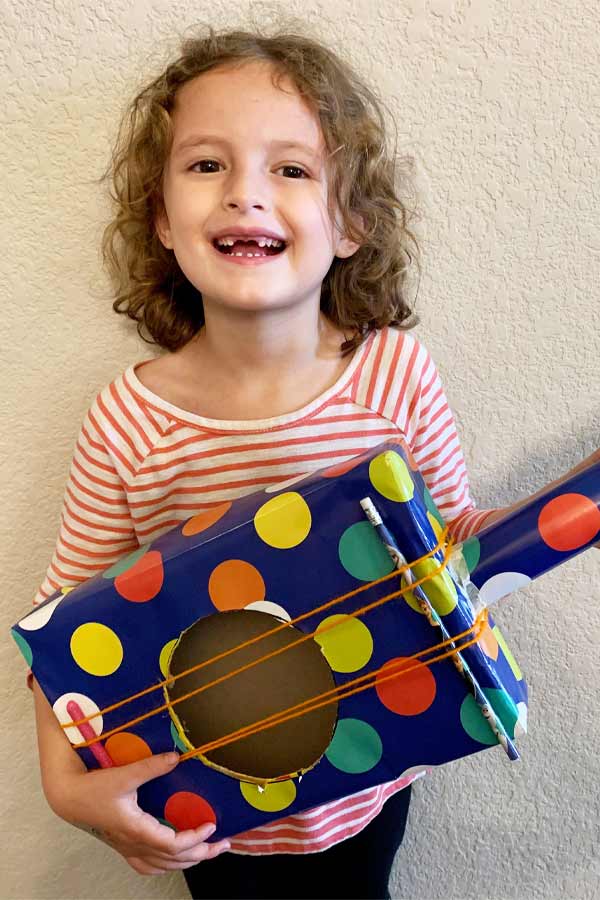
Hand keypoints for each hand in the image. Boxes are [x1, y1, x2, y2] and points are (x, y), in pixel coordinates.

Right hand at [59, 754, 230, 873]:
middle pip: (174, 860)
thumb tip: (176, 756)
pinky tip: (173, 859)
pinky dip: (165, 865)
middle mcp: (134, 844)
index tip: (212, 825)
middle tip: (223, 844)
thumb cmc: (94, 786)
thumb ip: (151, 766)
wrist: (69, 797)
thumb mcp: (124, 774)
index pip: (174, 844)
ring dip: (187, 861)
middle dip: (202, 853)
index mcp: (137, 829)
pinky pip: (147, 866)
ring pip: (162, 866)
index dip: (196, 838)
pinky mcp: (123, 846)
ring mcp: (128, 848)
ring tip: (206, 851)